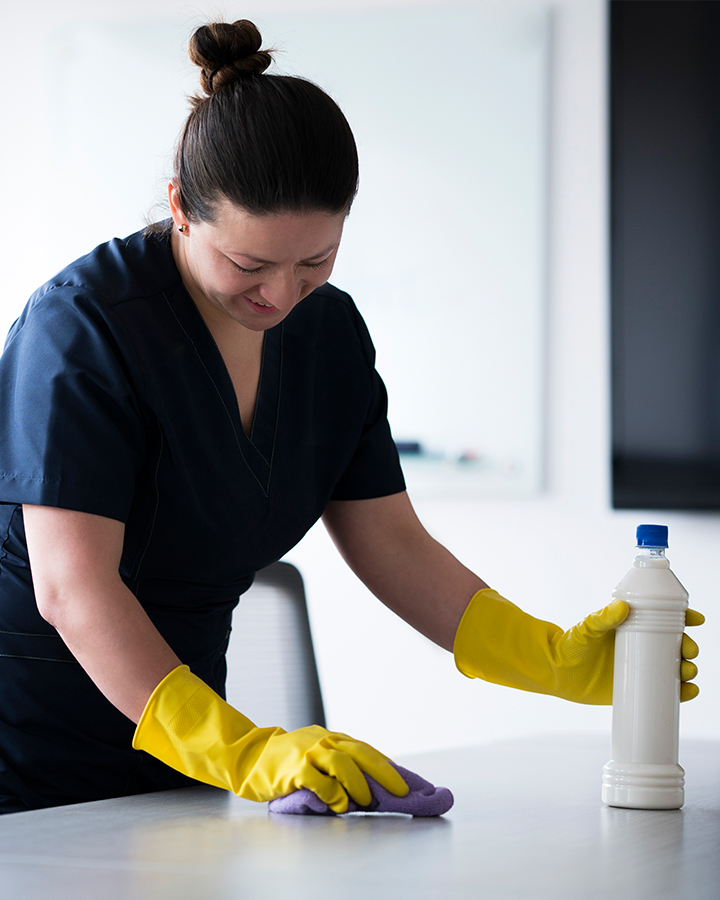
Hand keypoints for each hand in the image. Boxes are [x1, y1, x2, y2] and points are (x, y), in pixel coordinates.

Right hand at [133, 666, 407, 811]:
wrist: (247, 758)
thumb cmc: (286, 763)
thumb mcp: (315, 757)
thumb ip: (339, 766)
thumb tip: (372, 787)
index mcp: (332, 738)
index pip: (367, 749)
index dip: (388, 767)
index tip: (409, 785)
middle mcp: (323, 740)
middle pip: (362, 752)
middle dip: (385, 773)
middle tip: (401, 793)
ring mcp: (307, 752)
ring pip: (344, 763)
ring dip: (359, 785)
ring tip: (366, 802)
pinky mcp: (293, 768)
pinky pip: (319, 781)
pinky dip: (333, 794)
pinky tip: (338, 804)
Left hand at [454, 589, 702, 704]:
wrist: (556, 673)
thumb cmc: (570, 645)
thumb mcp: (586, 629)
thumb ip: (601, 618)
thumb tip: (621, 606)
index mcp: (632, 627)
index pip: (664, 619)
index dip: (684, 618)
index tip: (694, 618)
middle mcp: (640, 646)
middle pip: (675, 645)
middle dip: (688, 647)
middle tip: (688, 651)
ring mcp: (640, 668)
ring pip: (674, 667)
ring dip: (688, 669)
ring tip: (687, 671)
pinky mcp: (637, 689)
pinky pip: (665, 690)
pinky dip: (681, 691)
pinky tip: (689, 691)